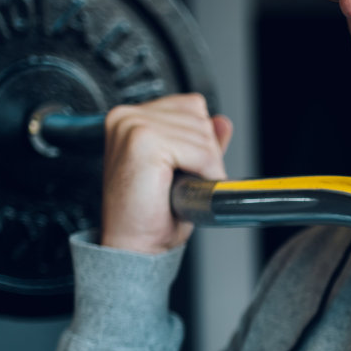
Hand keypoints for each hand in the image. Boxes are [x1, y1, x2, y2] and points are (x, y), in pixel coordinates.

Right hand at [100, 94, 232, 253]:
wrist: (133, 246)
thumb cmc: (150, 216)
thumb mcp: (183, 171)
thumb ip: (201, 142)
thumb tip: (223, 122)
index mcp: (131, 118)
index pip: (191, 105)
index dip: (201, 139)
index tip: (188, 167)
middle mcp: (127, 116)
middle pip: (199, 116)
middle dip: (205, 152)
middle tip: (185, 182)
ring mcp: (132, 125)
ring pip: (202, 133)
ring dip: (205, 165)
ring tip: (181, 187)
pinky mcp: (143, 141)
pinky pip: (199, 150)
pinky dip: (204, 171)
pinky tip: (185, 188)